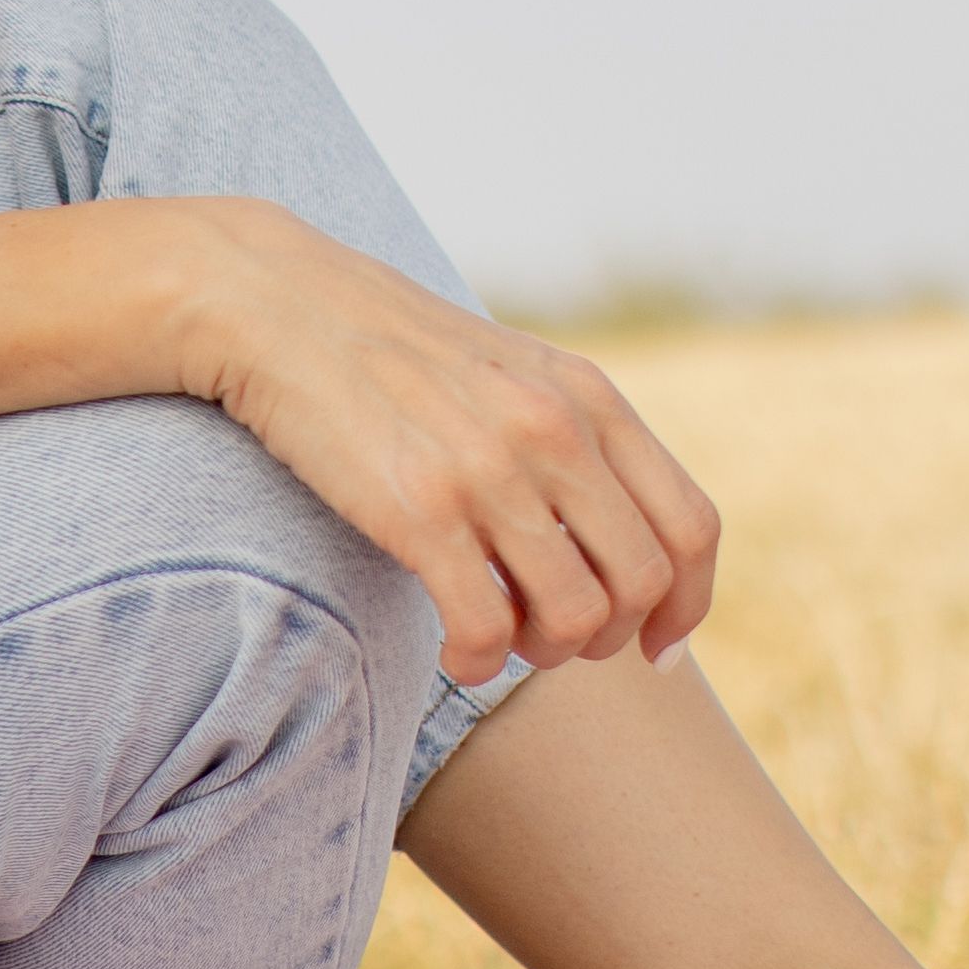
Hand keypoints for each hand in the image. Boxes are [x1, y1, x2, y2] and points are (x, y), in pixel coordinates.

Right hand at [155, 203, 722, 682]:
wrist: (277, 304)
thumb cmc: (392, 352)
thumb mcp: (512, 370)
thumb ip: (574, 436)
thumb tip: (620, 541)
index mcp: (588, 396)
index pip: (691, 528)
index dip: (687, 607)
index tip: (653, 649)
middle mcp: (554, 431)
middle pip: (642, 583)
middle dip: (608, 638)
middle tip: (553, 642)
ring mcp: (488, 470)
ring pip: (575, 616)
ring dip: (545, 654)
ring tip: (503, 641)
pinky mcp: (417, 509)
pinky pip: (487, 628)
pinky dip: (481, 663)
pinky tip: (456, 652)